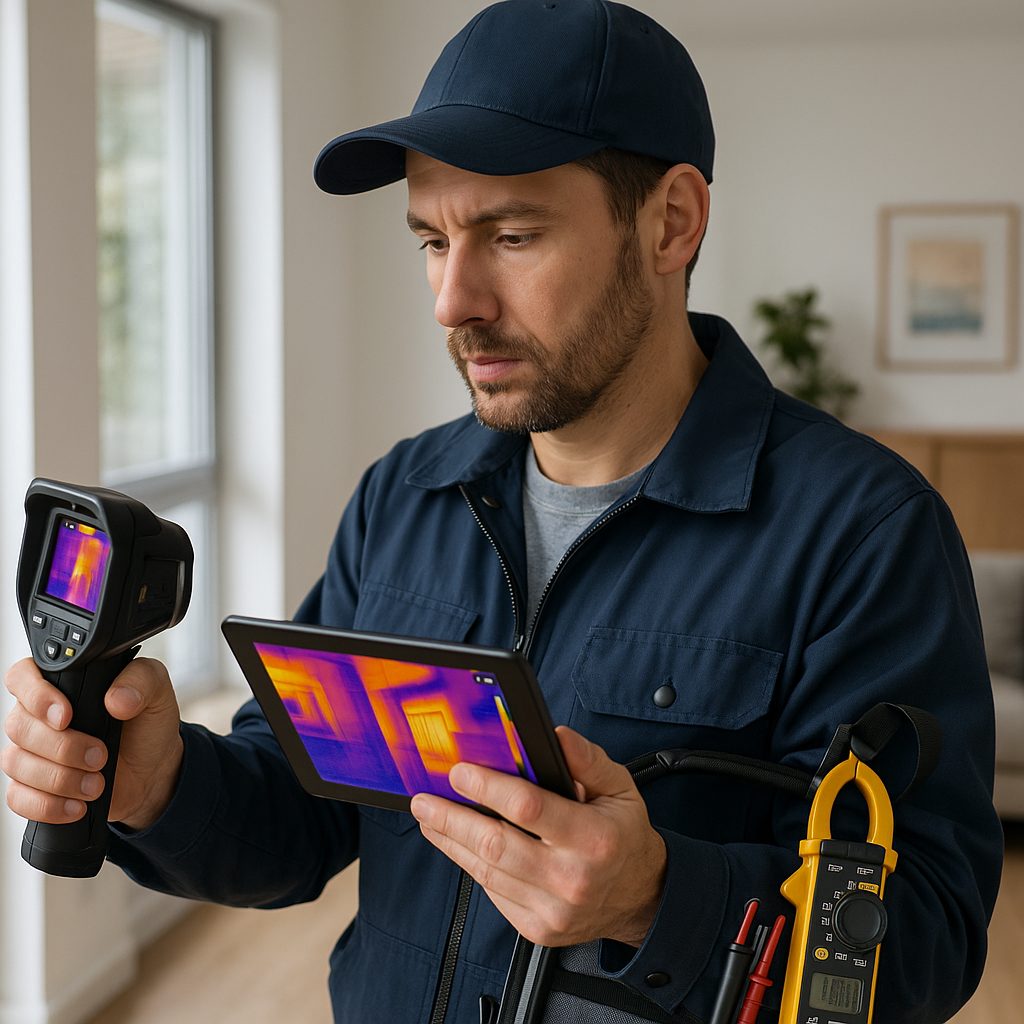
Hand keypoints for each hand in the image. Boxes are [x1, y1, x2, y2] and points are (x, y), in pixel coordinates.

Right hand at [2, 656, 183, 829]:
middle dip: (62, 746)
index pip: (22, 677)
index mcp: (62, 683)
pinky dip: (48, 804)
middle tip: (99, 755)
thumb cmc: (146, 725)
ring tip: (96, 783)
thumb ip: (142, 680)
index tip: (66, 716)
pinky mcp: (31, 786)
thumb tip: (116, 699)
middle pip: (19, 726)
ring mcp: (30, 752)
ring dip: (59, 778)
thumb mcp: (157, 691)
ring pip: (16, 763)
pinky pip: (18, 797)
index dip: (36, 696)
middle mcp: (38, 716)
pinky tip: (77, 805)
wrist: (152, 770)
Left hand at [410, 726, 666, 947]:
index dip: (488, 788)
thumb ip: (587, 760)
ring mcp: (552, 910)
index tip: (460, 772)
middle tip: (425, 799)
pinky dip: (471, 864)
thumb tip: (556, 736)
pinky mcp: (536, 928)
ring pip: (486, 871)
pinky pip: (492, 891)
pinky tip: (458, 843)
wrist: (641, 898)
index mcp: (593, 838)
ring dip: (451, 841)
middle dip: (452, 818)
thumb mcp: (620, 787)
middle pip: (495, 845)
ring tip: (430, 817)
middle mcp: (571, 878)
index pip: (528, 808)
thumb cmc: (623, 835)